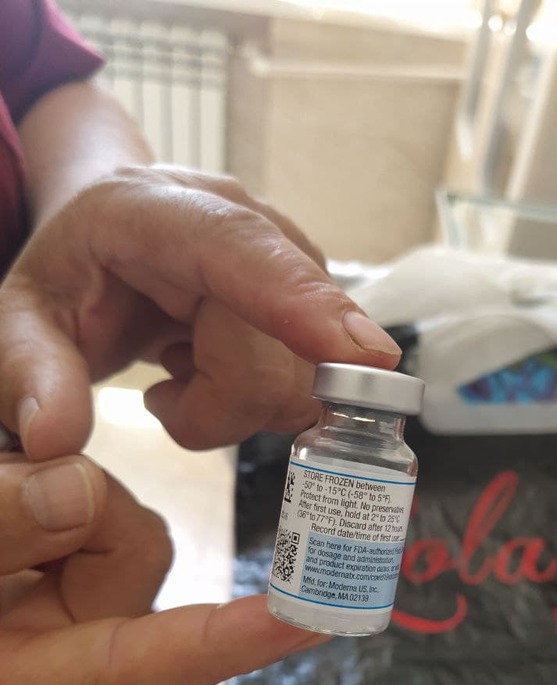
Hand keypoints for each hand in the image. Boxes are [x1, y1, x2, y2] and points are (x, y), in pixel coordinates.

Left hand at [0, 165, 399, 459]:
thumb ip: (31, 373)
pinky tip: (214, 364)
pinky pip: (309, 380)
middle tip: (161, 393)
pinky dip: (258, 398)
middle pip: (275, 358)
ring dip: (237, 406)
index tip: (363, 356)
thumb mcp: (26, 318)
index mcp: (157, 211)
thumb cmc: (74, 273)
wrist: (115, 238)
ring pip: (302, 381)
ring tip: (182, 369)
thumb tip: (53, 441)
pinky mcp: (312, 293)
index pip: (241, 251)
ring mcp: (287, 258)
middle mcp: (241, 222)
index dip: (302, 304)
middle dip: (219, 407)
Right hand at [0, 452, 322, 684]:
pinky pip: (72, 508)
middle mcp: (67, 651)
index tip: (313, 621)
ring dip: (40, 489)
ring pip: (103, 513)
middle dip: (68, 500)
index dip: (235, 640)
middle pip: (131, 543)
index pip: (154, 660)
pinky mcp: (49, 575)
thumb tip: (77, 490)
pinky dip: (34, 491)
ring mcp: (58, 611)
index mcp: (37, 683)